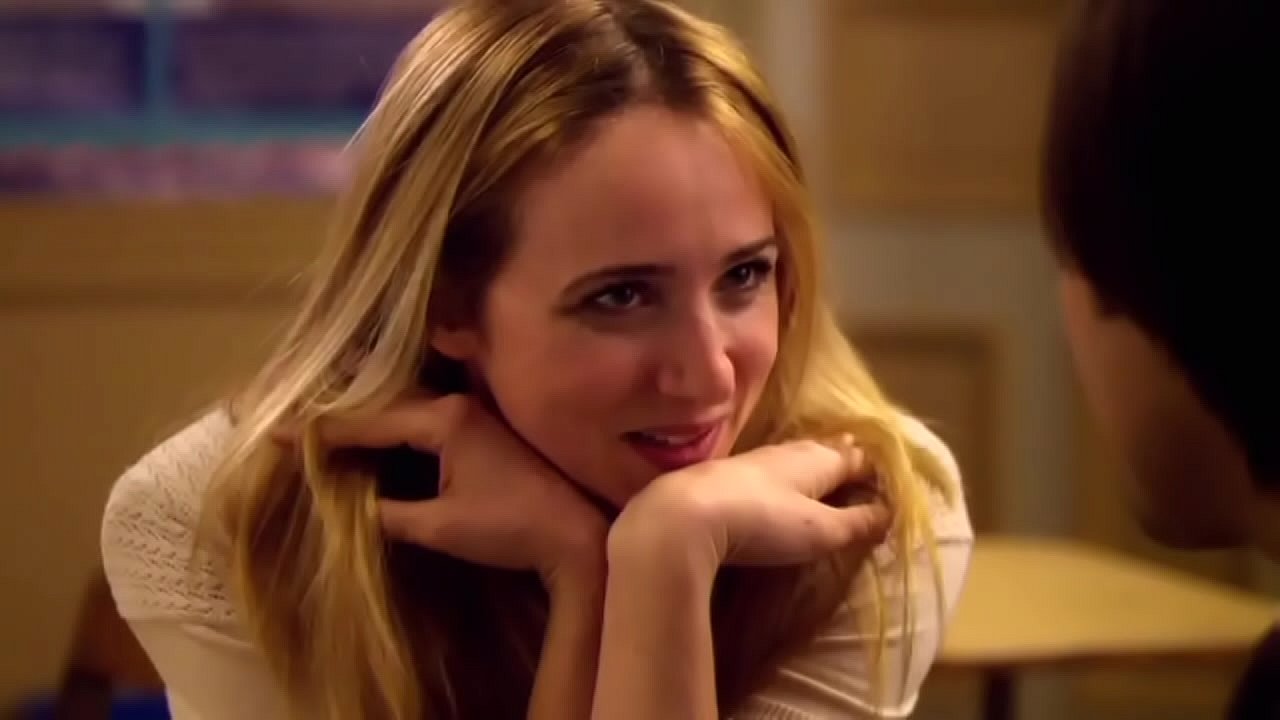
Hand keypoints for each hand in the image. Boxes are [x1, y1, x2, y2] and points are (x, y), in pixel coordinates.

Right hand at [284, 394, 606, 583]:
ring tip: (323, 428)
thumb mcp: (438, 526)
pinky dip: (394, 428)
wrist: (573, 535)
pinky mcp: (483, 430)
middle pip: (385, 405)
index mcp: (444, 420)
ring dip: (367, 418)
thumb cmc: (508, 529)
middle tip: (292, 427)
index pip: (369, 420)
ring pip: (405, 410)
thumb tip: (348, 507)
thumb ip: (388, 513)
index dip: (321, 429)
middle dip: (339, 417)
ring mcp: (473, 415)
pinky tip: (374, 439)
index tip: (276, 432)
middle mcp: (457, 405)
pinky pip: (424, 419)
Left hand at [613, 437, 889, 567]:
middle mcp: (788, 450)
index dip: (876, 468)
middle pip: (826, 450)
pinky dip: (784, 477)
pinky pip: (770, 470)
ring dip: (813, 465)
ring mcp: (754, 461)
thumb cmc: (764, 522)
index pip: (857, 456)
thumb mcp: (820, 531)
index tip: (891, 479)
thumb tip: (890, 512)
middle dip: (844, 459)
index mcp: (818, 458)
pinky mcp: (726, 476)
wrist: (687, 515)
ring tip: (825, 475)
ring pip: (795, 456)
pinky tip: (778, 487)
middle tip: (860, 469)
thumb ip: (857, 522)